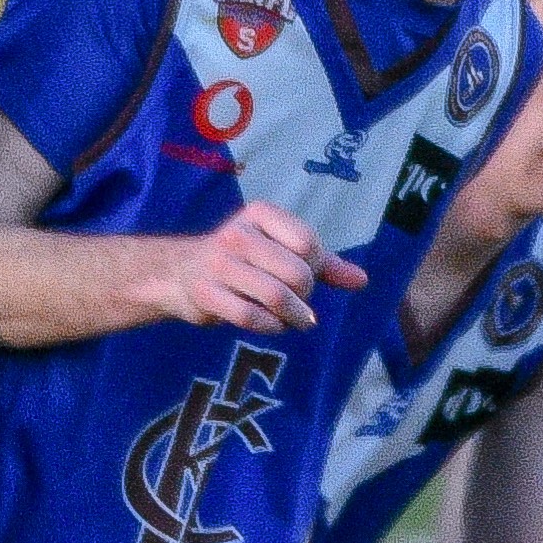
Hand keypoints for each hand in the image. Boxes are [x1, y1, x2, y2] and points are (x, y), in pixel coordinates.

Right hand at [161, 202, 363, 333]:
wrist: (180, 273)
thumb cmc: (244, 261)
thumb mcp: (282, 251)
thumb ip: (324, 264)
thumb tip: (361, 280)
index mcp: (260, 215)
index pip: (308, 244)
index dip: (317, 267)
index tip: (308, 275)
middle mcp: (237, 234)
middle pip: (297, 274)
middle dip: (306, 295)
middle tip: (301, 302)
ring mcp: (218, 264)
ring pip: (276, 297)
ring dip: (295, 316)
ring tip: (296, 319)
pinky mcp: (206, 293)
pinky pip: (251, 318)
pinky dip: (272, 327)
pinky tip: (274, 325)